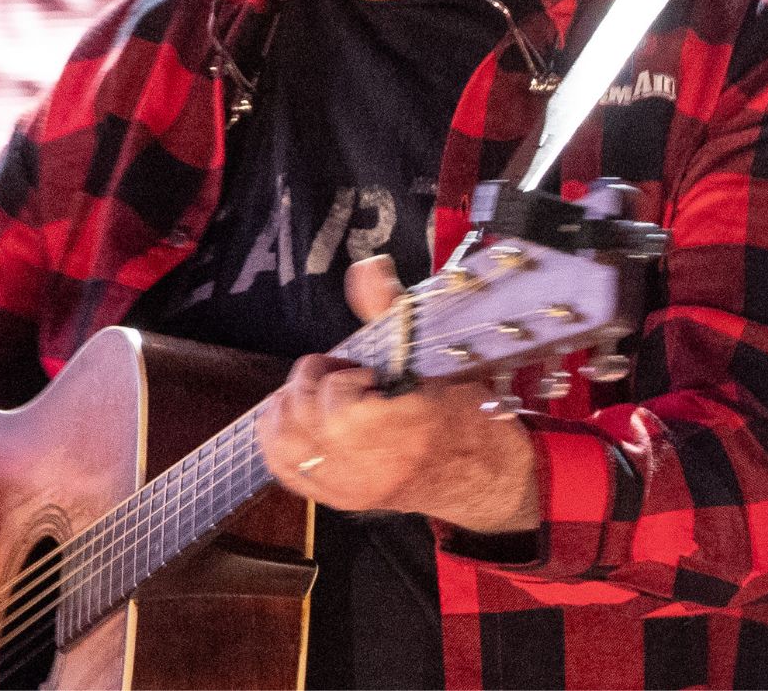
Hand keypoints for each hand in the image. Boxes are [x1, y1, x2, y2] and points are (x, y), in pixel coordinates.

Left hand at [254, 255, 540, 534]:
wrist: (487, 478)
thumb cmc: (471, 417)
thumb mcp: (442, 360)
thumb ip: (393, 313)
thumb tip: (366, 268)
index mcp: (407, 433)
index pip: (341, 409)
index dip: (345, 378)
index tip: (370, 374)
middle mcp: (372, 467)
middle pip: (302, 419)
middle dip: (311, 384)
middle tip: (342, 375)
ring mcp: (351, 487)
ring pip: (284, 442)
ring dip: (292, 405)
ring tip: (322, 395)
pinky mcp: (339, 498)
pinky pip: (284, 468)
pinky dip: (280, 436)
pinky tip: (303, 417)